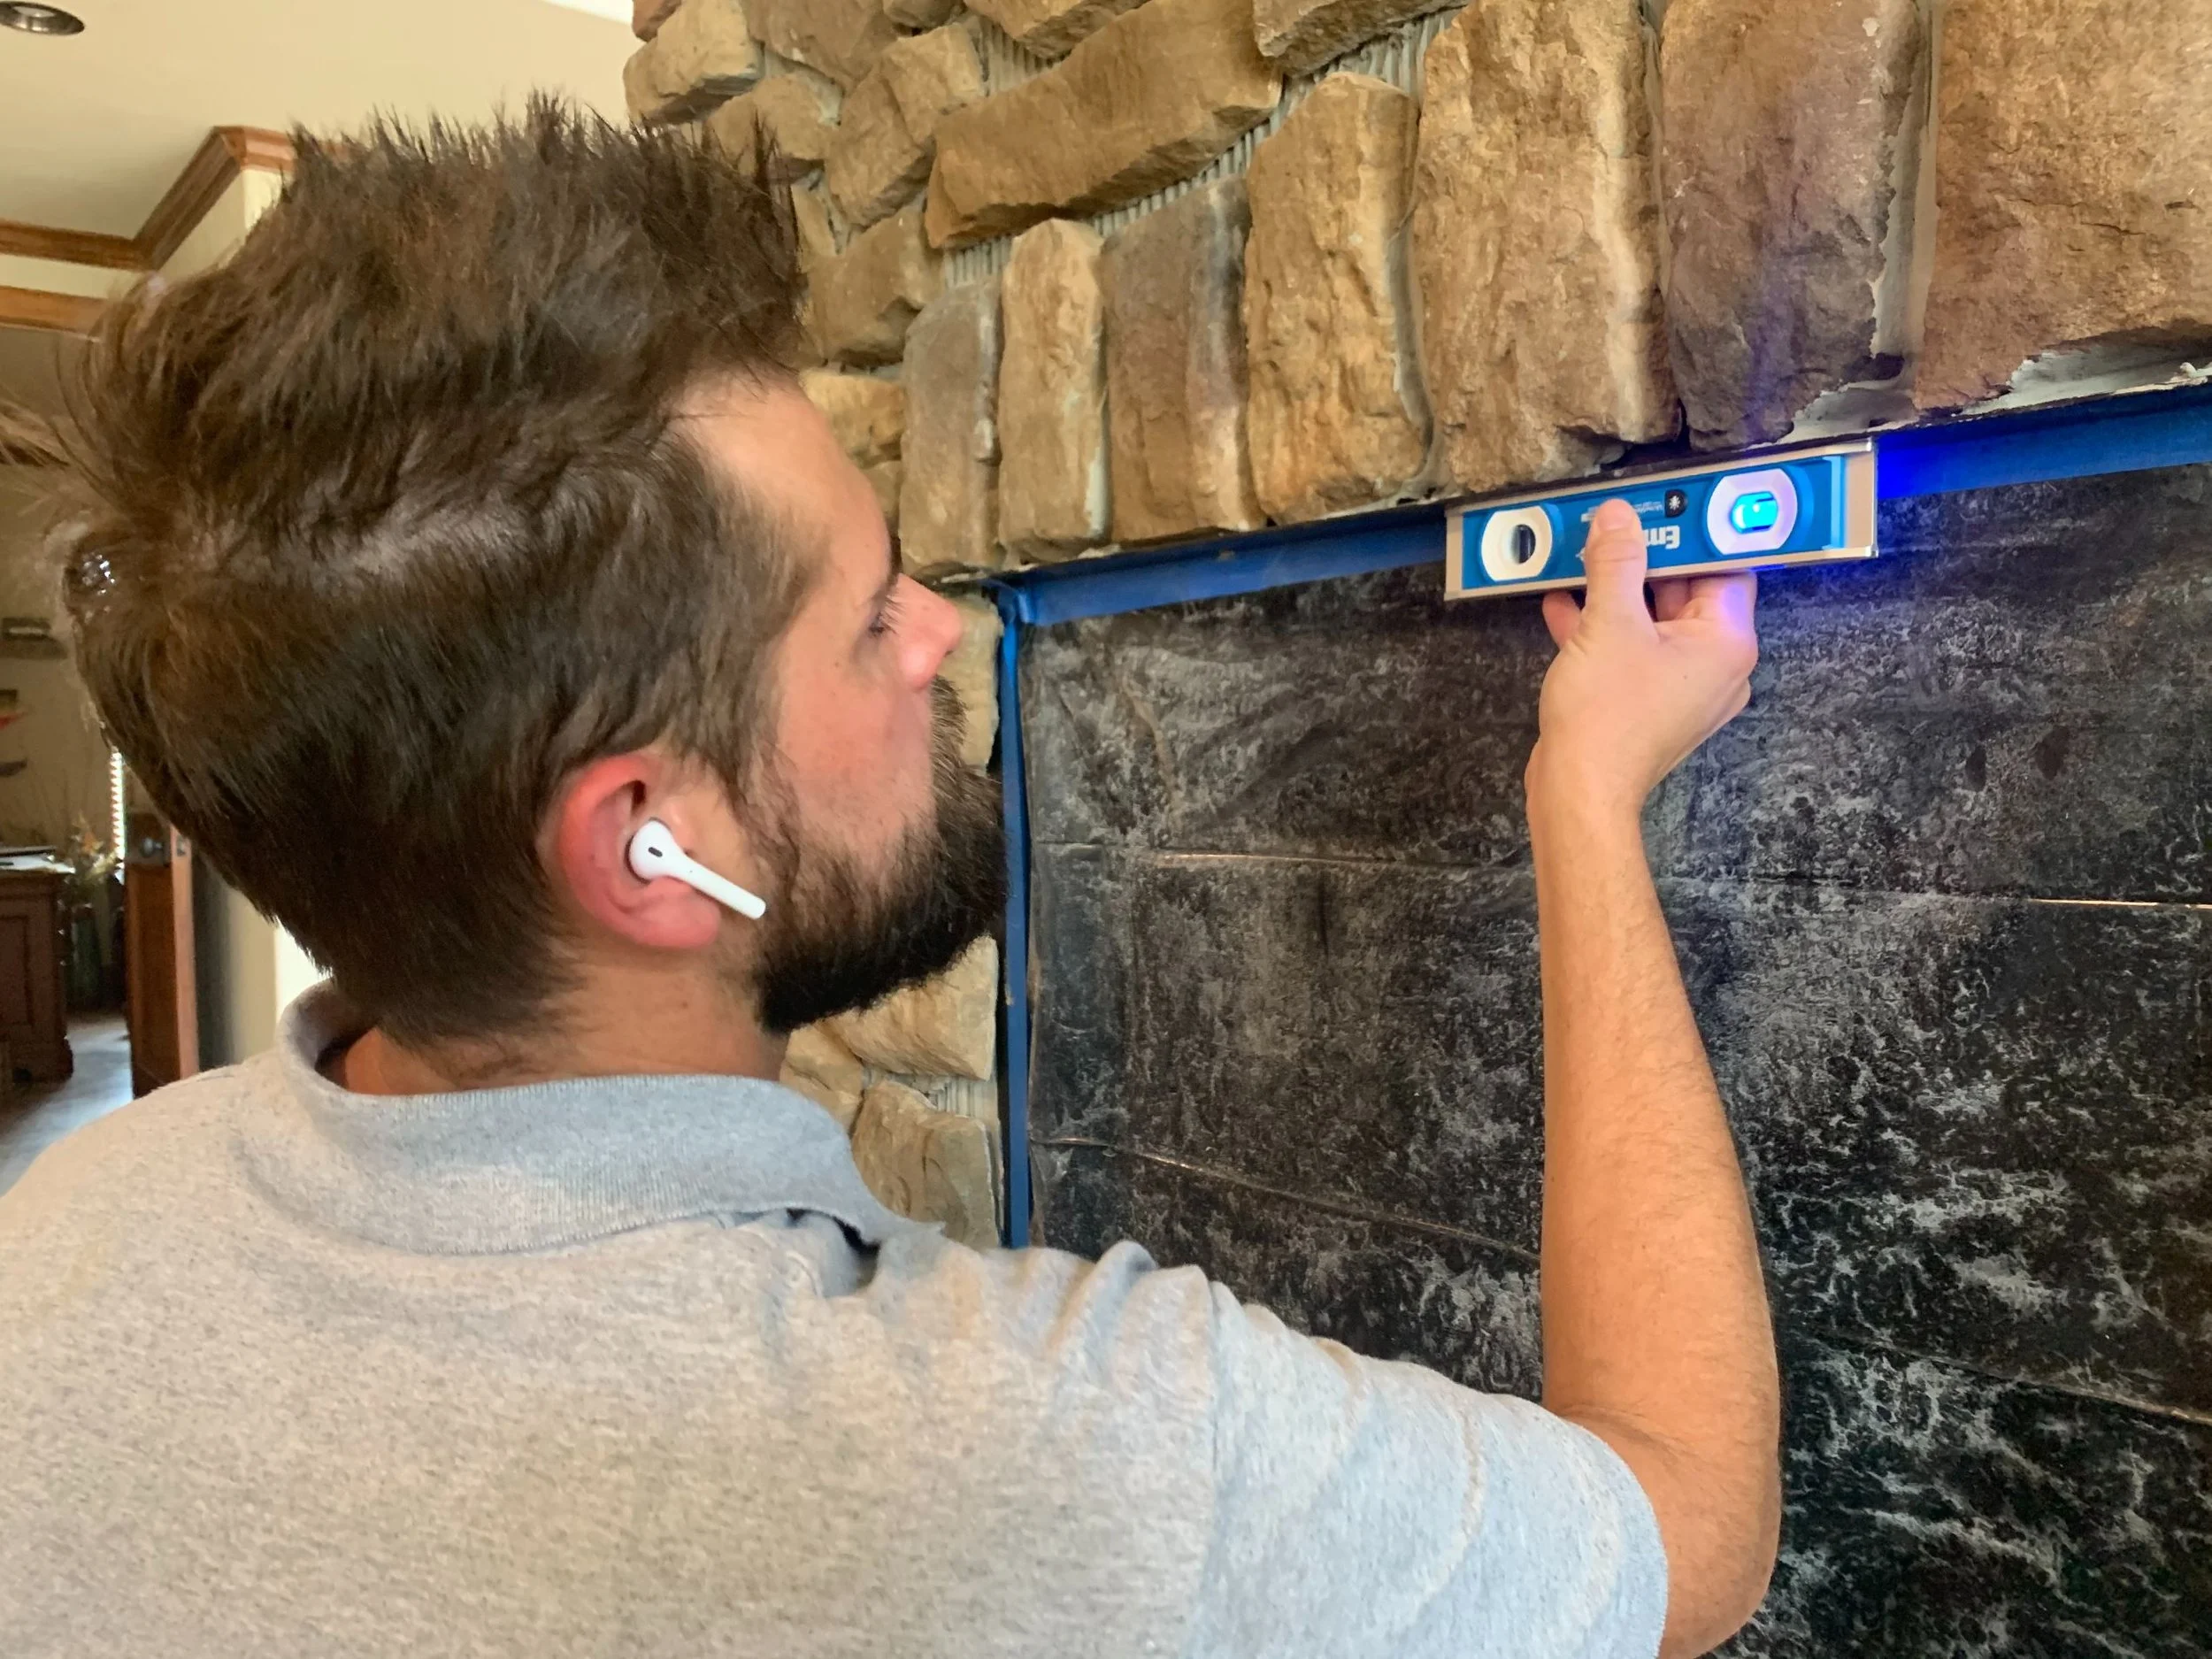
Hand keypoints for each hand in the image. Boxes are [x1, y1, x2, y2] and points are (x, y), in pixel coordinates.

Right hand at [1529, 498, 1758, 819]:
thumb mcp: (1609, 622)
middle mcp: (1716, 665)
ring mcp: (1682, 688)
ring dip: (1617, 590)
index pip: (1726, 566)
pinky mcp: (1649, 704)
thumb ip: (1615, 562)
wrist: (1578, 791)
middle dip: (1646, 557)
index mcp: (1726, 641)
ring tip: (1580, 555)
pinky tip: (1563, 604)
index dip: (1697, 531)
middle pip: (1687, 590)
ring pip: (1655, 621)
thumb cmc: (1606, 713)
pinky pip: (1634, 650)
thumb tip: (1617, 516)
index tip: (1666, 501)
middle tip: (1614, 521)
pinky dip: (1604, 627)